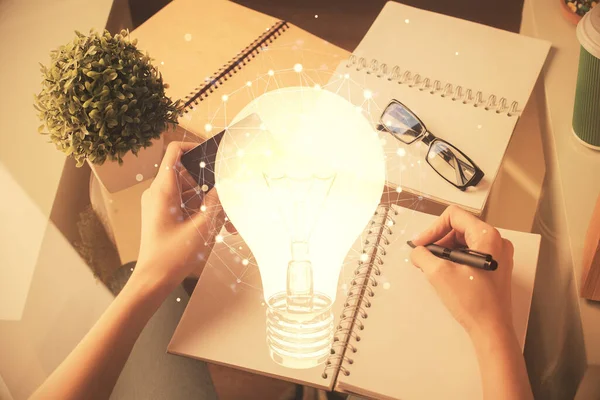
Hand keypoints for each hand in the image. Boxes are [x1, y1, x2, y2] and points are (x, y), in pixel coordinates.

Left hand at [134, 141, 224, 290]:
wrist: (152, 280)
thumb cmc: (172, 256)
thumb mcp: (201, 227)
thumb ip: (216, 202)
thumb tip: (226, 185)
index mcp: (163, 190)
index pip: (174, 152)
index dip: (194, 147)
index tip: (213, 156)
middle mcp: (158, 193)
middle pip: (188, 174)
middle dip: (210, 185)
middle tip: (228, 199)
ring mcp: (160, 204)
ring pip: (189, 192)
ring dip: (209, 203)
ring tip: (226, 222)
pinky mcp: (164, 215)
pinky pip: (185, 205)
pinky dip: (200, 212)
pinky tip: (217, 228)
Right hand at [410, 205, 514, 337]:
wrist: (491, 330)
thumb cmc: (471, 301)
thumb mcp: (439, 274)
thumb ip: (423, 255)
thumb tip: (417, 251)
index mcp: (487, 236)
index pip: (454, 216)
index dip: (433, 228)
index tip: (421, 245)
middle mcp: (497, 241)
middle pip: (460, 227)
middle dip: (439, 240)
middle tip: (425, 256)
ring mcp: (499, 255)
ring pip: (465, 241)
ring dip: (446, 250)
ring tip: (434, 266)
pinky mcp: (497, 267)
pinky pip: (472, 253)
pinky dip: (456, 258)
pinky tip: (446, 273)